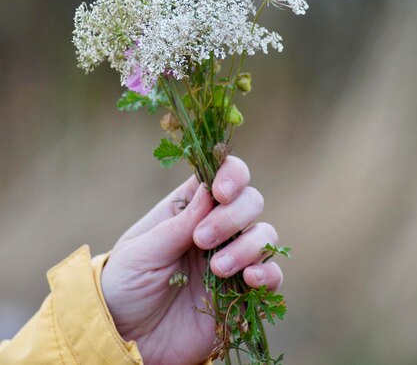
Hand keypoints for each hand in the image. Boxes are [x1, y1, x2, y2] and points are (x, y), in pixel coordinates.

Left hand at [101, 156, 282, 364]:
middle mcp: (216, 227)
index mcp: (189, 207)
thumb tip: (208, 190)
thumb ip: (177, 224)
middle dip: (233, 216)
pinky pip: (272, 275)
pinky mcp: (243, 292)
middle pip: (250, 200)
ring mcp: (232, 258)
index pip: (222, 174)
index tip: (221, 192)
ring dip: (248, 246)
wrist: (129, 338)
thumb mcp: (142, 252)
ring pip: (265, 234)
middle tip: (202, 240)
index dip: (231, 174)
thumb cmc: (126, 285)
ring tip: (216, 269)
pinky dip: (269, 273)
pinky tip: (250, 280)